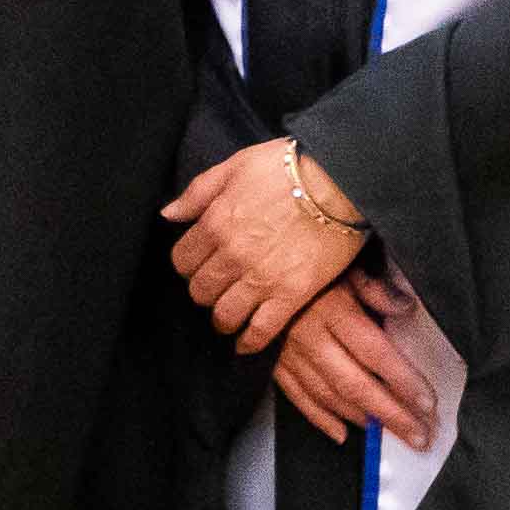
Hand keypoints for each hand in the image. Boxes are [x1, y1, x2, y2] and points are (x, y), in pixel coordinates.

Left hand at [165, 138, 369, 352]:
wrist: (341, 179)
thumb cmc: (287, 166)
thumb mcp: (235, 166)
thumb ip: (198, 193)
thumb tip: (168, 215)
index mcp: (214, 224)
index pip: (181, 261)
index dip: (188, 265)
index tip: (198, 265)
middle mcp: (232, 256)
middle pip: (200, 290)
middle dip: (204, 291)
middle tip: (216, 289)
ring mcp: (261, 279)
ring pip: (224, 315)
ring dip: (222, 319)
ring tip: (228, 317)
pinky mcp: (292, 295)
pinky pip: (262, 330)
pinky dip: (250, 342)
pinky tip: (245, 344)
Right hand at [272, 269, 459, 450]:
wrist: (248, 270)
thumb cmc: (306, 265)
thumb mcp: (344, 265)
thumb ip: (376, 289)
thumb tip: (406, 307)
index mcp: (333, 309)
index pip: (375, 352)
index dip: (403, 380)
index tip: (427, 403)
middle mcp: (310, 336)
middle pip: (354, 384)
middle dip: (390, 414)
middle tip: (419, 436)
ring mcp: (288, 354)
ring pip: (328, 395)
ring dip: (361, 419)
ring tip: (390, 435)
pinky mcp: (272, 363)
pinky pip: (297, 397)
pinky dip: (320, 419)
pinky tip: (341, 434)